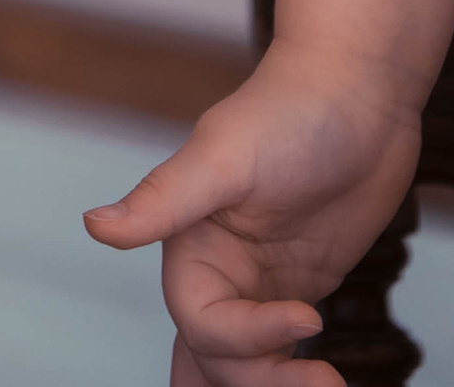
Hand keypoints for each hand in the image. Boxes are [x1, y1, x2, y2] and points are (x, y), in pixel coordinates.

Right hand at [82, 47, 422, 382]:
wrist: (359, 95)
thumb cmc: (290, 110)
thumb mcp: (224, 156)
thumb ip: (162, 199)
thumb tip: (95, 226)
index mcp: (189, 239)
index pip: (199, 320)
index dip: (247, 336)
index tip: (308, 318)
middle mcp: (218, 267)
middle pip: (215, 355)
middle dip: (259, 379)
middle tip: (323, 381)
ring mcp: (259, 282)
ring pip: (242, 363)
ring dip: (272, 384)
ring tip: (329, 384)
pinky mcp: (298, 286)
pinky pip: (280, 350)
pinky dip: (290, 374)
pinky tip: (322, 380)